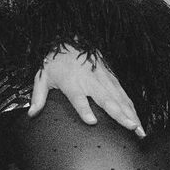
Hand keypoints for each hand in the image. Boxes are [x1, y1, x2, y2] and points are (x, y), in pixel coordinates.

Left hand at [28, 45, 144, 137]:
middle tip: (130, 127)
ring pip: (119, 98)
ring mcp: (103, 79)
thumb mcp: (42, 75)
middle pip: (107, 99)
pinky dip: (132, 107)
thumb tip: (32, 114)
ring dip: (130, 113)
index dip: (84, 109)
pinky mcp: (111, 78)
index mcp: (72, 82)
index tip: (92, 121)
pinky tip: (137, 119)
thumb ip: (38, 96)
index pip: (78, 98)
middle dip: (120, 114)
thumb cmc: (56, 60)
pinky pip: (123, 95)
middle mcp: (90, 81)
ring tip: (138, 129)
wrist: (70, 40)